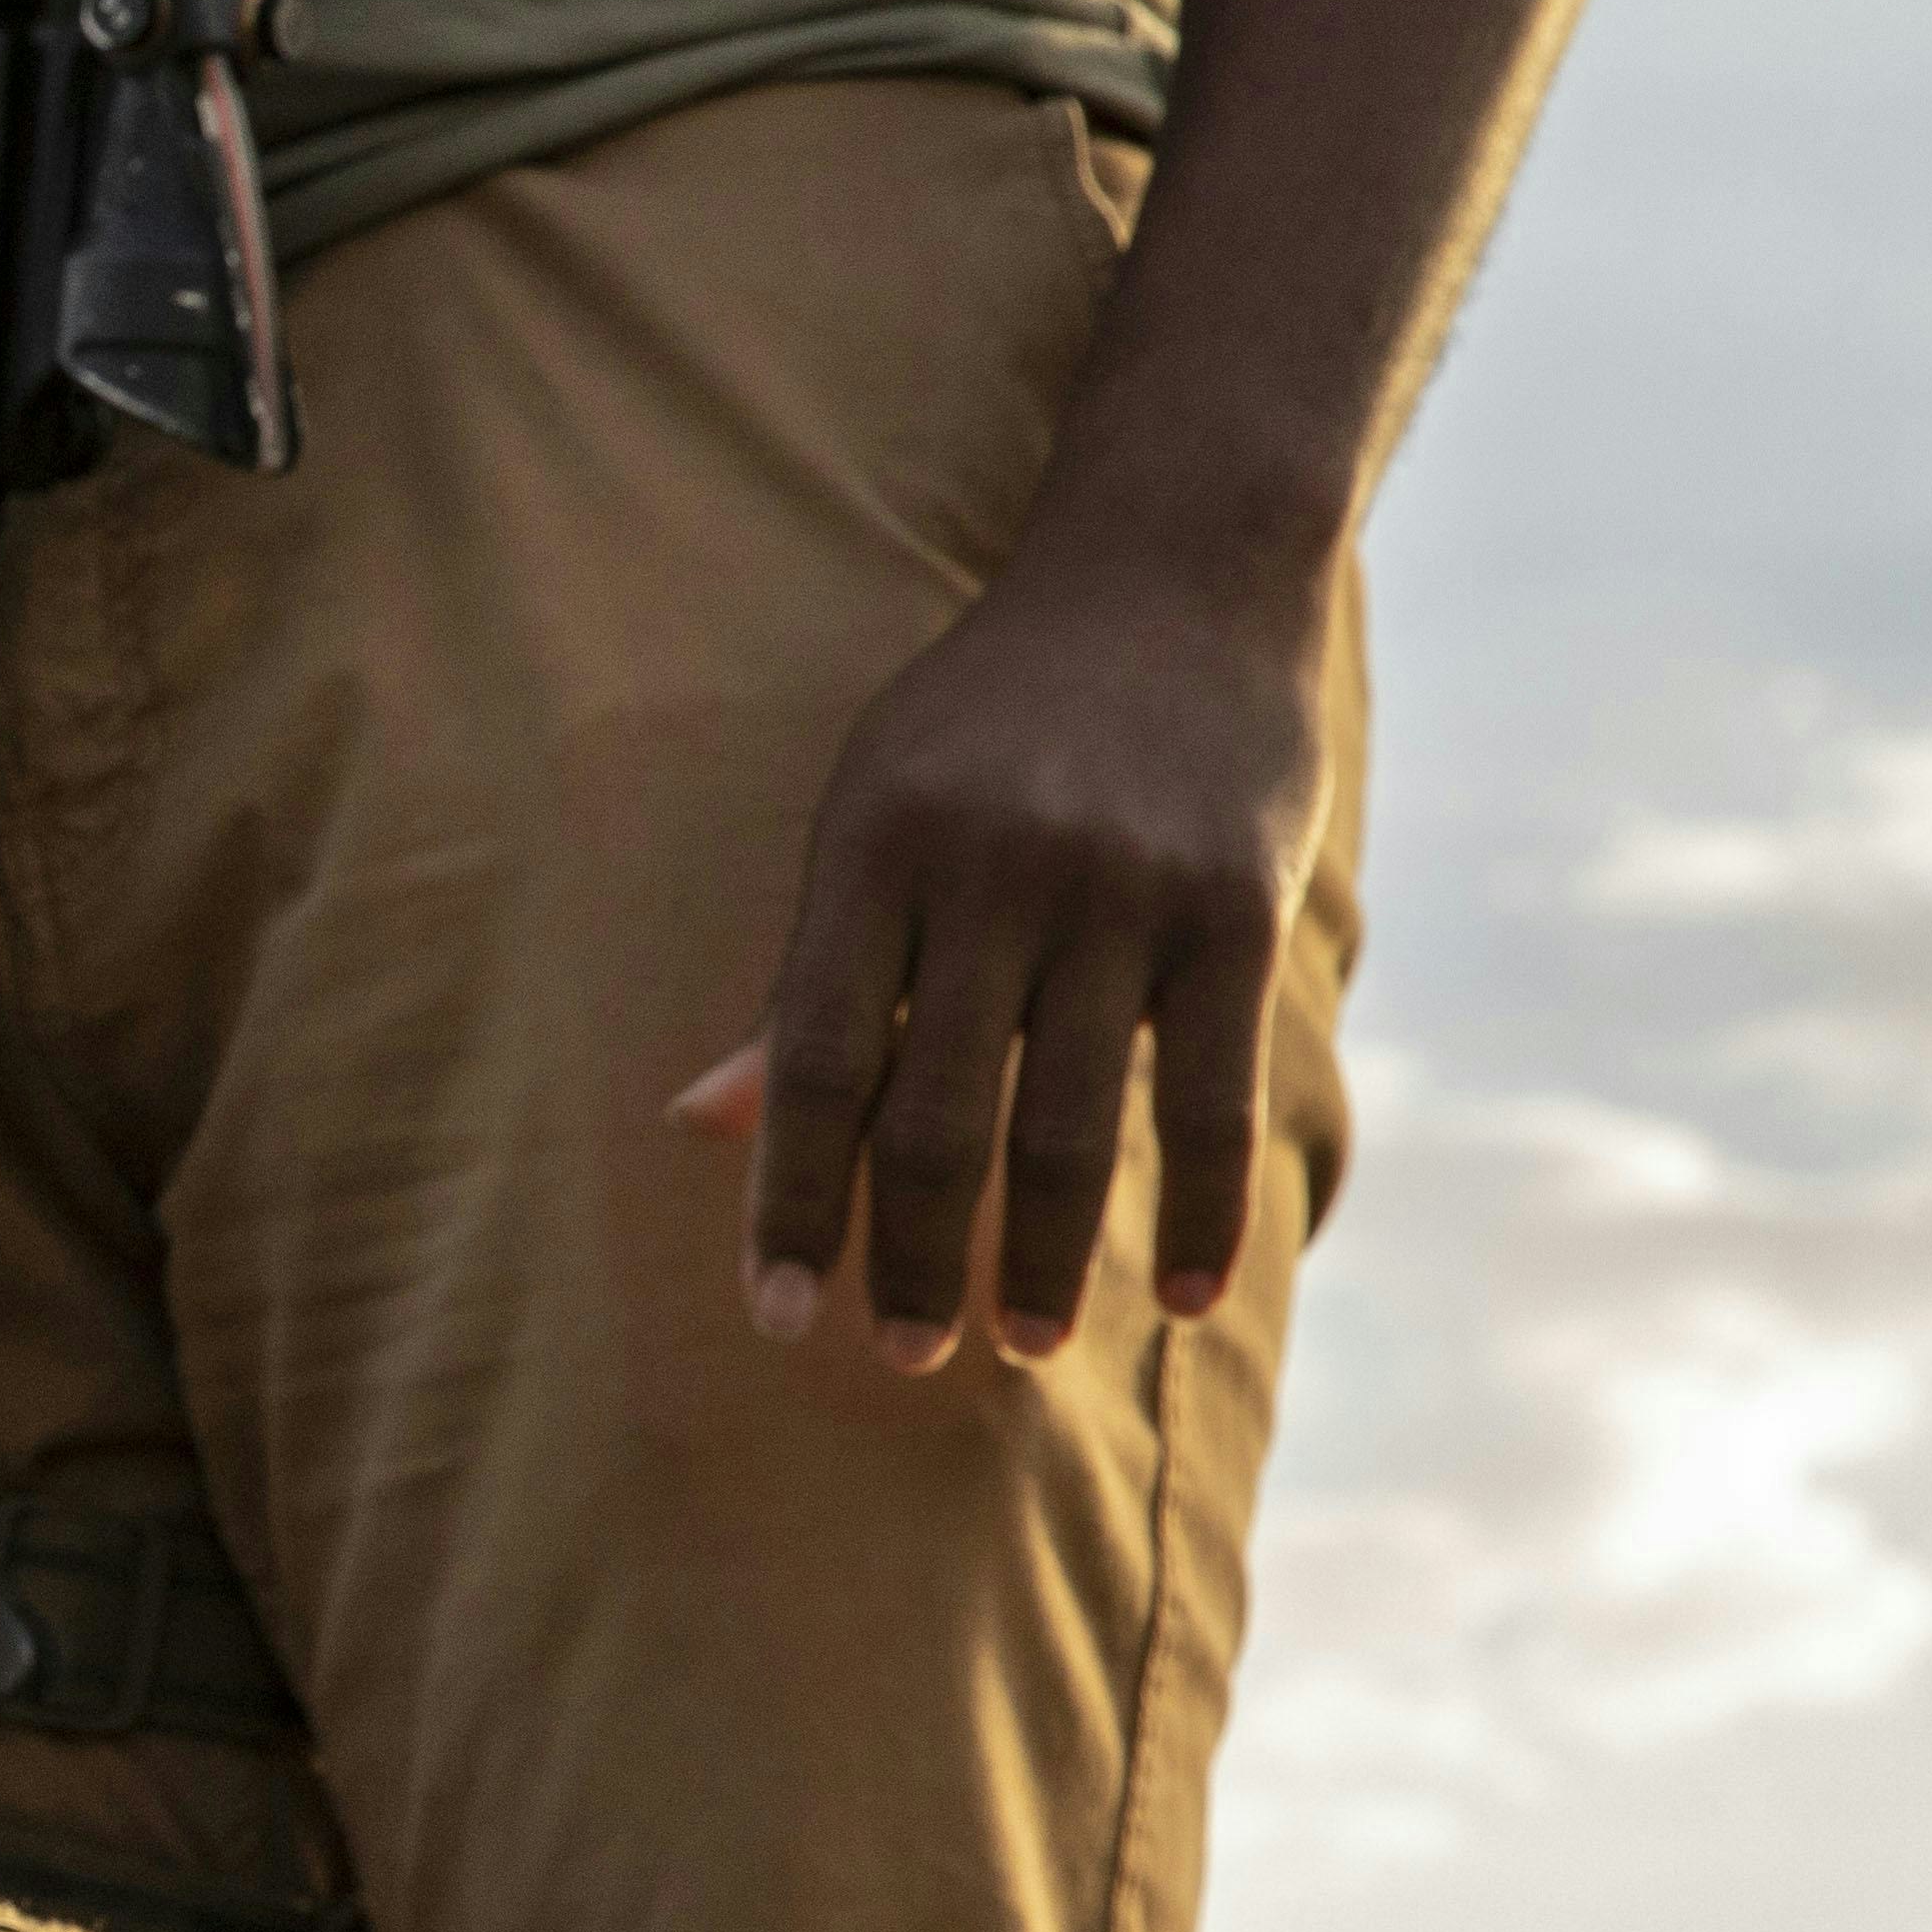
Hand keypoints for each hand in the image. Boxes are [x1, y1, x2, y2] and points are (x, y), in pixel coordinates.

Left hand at [674, 537, 1340, 1369]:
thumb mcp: (868, 816)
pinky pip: (1210, 1095)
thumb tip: (694, 1125)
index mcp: (874, 851)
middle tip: (901, 1358)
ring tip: (1020, 1348)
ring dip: (1041, 1259)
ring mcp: (1122, 892)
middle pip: (937, 1116)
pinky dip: (1196, 1212)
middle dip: (912, 1256)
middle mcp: (993, 872)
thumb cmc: (988, 722)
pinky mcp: (1237, 909)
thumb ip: (805, 980)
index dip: (791, 1200)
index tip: (775, 1315)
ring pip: (1070, 1125)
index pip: (815, 1065)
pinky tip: (1175, 1298)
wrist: (1173, 573)